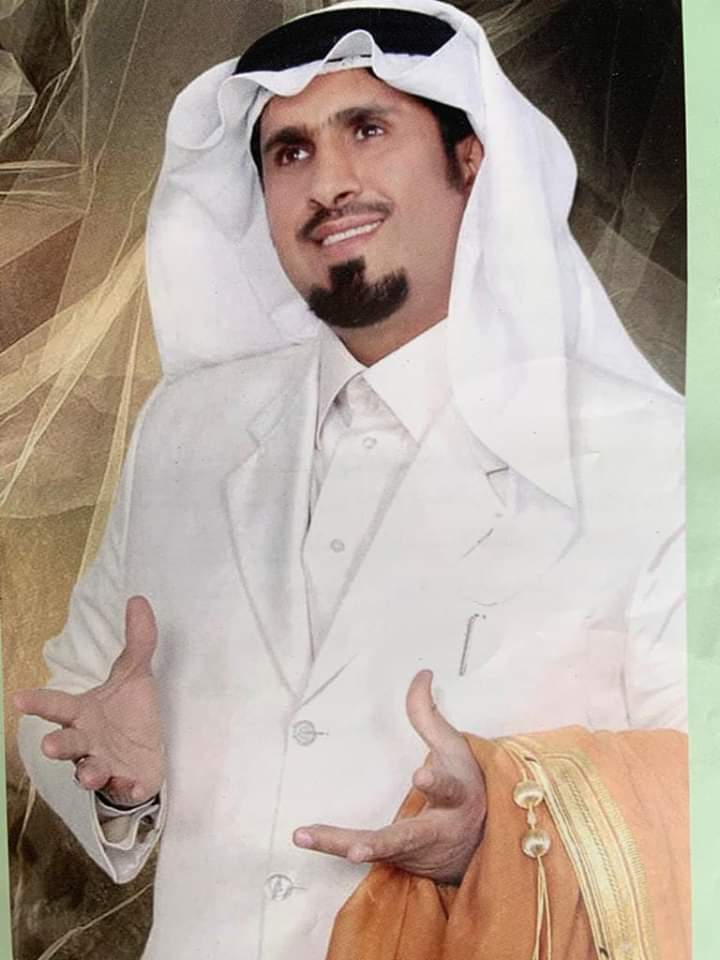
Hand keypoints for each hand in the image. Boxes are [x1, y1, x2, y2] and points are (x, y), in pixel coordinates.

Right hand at [15, 596, 164, 805]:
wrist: (145, 753)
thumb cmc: (129, 713)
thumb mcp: (135, 673)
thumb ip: (138, 641)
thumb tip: (138, 599)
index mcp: (83, 713)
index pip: (57, 705)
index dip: (37, 702)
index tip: (17, 698)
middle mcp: (87, 741)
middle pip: (67, 742)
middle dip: (58, 744)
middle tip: (49, 745)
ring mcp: (104, 764)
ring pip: (89, 771)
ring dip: (88, 772)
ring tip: (90, 773)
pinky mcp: (125, 783)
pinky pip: (123, 788)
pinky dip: (126, 787)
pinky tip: (130, 784)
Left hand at [293, 670, 486, 884]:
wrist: (480, 840)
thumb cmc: (464, 784)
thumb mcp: (453, 748)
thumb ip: (429, 715)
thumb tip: (421, 674)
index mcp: (455, 797)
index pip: (448, 788)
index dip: (436, 782)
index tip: (421, 775)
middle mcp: (436, 829)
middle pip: (408, 837)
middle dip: (381, 842)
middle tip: (357, 849)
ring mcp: (415, 850)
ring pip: (377, 850)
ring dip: (343, 845)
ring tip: (307, 836)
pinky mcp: (397, 859)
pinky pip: (363, 852)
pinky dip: (332, 846)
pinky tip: (304, 837)